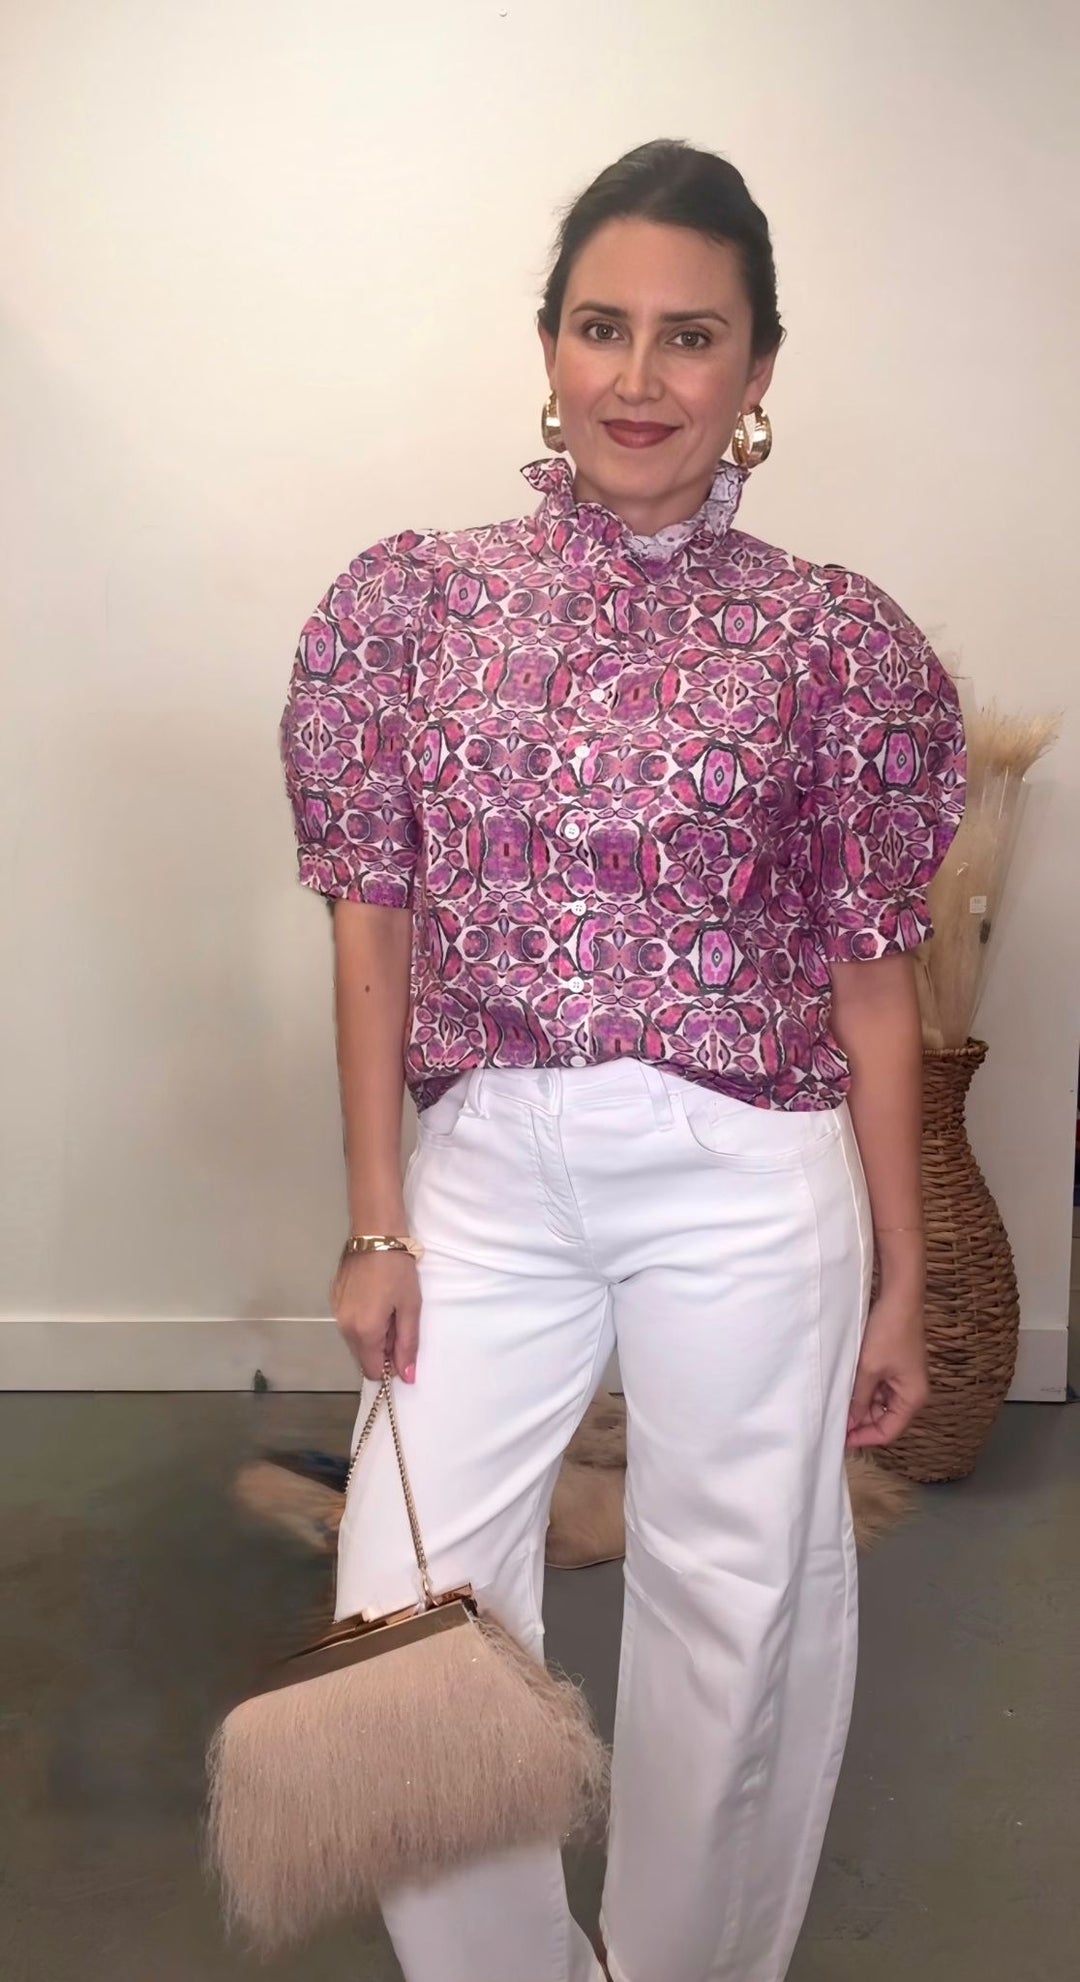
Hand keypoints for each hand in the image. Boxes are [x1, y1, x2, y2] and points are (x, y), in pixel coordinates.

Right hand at [330, 1251, 421, 1384]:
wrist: (375, 1235)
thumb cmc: (398, 1271)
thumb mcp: (410, 1308)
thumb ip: (407, 1345)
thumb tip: (407, 1376)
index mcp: (364, 1332)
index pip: (373, 1371)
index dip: (390, 1365)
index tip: (402, 1345)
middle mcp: (345, 1327)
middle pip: (363, 1356)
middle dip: (382, 1347)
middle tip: (397, 1319)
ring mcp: (336, 1313)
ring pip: (356, 1339)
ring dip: (372, 1333)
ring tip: (386, 1305)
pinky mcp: (334, 1299)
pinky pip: (350, 1322)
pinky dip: (363, 1318)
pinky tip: (374, 1296)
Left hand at [846, 1290, 928, 1449]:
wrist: (899, 1298)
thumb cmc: (889, 1332)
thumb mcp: (869, 1369)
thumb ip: (859, 1398)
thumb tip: (849, 1422)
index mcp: (913, 1398)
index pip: (888, 1431)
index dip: (864, 1437)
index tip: (841, 1439)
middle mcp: (911, 1392)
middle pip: (883, 1419)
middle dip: (860, 1422)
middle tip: (832, 1422)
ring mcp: (903, 1380)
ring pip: (878, 1404)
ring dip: (859, 1405)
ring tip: (835, 1405)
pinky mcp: (894, 1368)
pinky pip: (878, 1388)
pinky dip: (862, 1391)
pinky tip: (844, 1388)